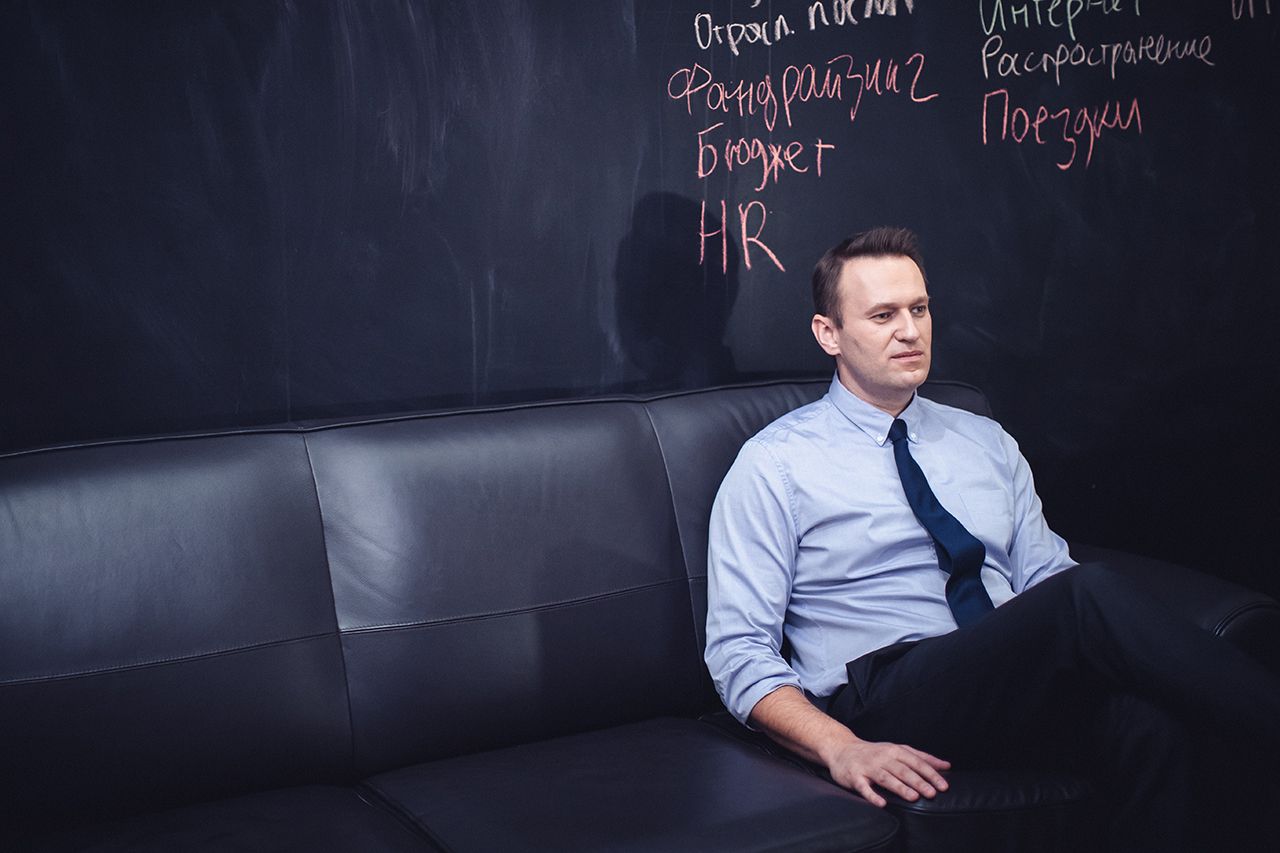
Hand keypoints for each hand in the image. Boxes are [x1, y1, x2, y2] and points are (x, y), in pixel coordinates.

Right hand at [825, 739, 950, 807]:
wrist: (841, 748)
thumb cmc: (874, 752)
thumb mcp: (898, 750)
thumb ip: (921, 758)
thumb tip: (946, 766)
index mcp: (895, 751)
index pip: (916, 762)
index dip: (930, 773)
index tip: (943, 786)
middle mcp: (882, 758)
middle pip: (903, 770)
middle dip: (918, 781)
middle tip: (932, 793)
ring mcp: (868, 767)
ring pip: (886, 778)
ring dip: (900, 787)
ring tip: (913, 797)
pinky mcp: (855, 777)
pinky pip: (864, 787)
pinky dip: (872, 795)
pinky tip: (882, 803)